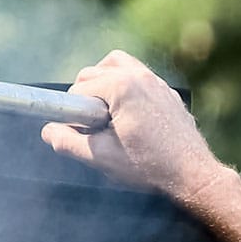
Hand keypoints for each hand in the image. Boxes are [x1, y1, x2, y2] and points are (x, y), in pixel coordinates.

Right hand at [41, 50, 230, 206]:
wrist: (192, 175)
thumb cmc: (149, 167)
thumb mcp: (101, 157)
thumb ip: (69, 142)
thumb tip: (48, 131)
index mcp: (121, 86)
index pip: (80, 88)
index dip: (74, 112)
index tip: (82, 133)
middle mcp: (139, 75)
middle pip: (95, 72)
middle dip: (86, 96)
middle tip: (92, 127)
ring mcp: (156, 81)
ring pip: (117, 66)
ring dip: (104, 83)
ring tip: (105, 114)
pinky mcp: (167, 91)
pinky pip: (138, 77)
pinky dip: (126, 88)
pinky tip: (128, 117)